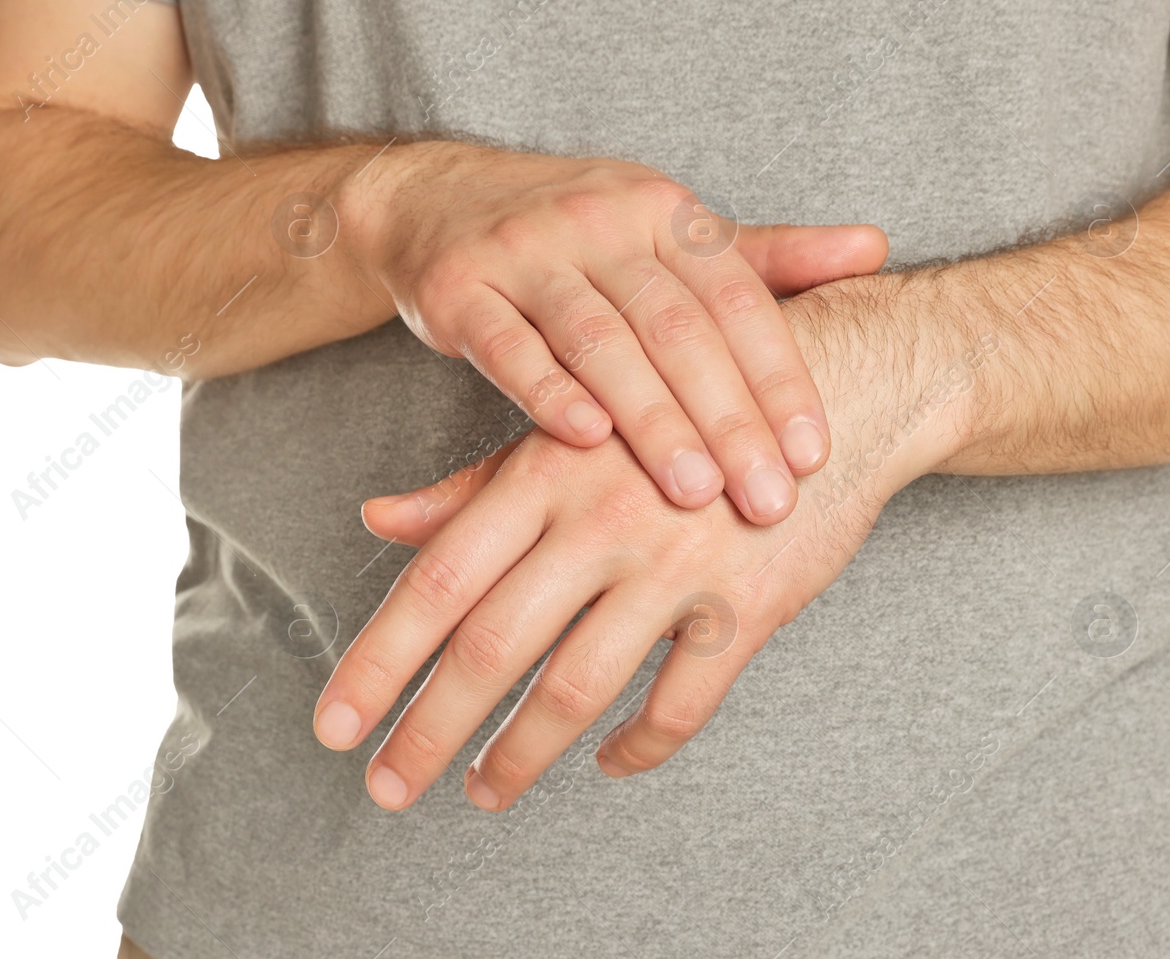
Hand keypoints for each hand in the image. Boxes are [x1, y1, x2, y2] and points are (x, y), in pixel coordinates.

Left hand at [315, 285, 984, 809]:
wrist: (834, 379)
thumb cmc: (679, 404)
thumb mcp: (570, 428)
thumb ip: (472, 486)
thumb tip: (378, 518)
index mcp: (543, 471)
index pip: (437, 582)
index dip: (378, 661)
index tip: (335, 725)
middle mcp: (601, 518)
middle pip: (491, 648)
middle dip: (429, 731)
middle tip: (387, 788)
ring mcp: (676, 564)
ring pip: (577, 687)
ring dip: (520, 755)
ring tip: (483, 790)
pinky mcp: (747, 603)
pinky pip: (681, 703)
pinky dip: (639, 746)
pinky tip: (609, 761)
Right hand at [351, 141, 886, 523]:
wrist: (435, 197)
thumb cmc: (573, 234)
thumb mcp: (666, 231)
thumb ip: (763, 256)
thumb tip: (875, 249)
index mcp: (663, 210)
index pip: (736, 298)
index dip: (778, 376)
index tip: (812, 455)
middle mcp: (599, 219)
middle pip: (676, 327)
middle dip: (727, 419)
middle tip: (767, 500)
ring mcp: (525, 250)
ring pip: (599, 340)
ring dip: (651, 419)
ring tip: (695, 493)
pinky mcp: (458, 286)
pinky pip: (508, 345)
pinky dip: (546, 393)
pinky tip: (585, 443)